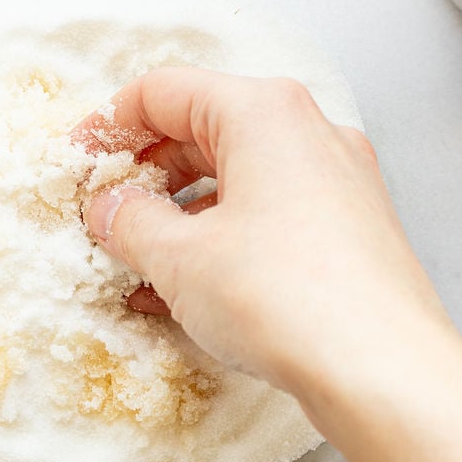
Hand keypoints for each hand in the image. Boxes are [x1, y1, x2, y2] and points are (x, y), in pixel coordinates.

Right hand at [72, 67, 449, 404]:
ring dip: (180, 216)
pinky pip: (269, 216)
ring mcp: (338, 180)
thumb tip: (110, 208)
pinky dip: (222, 240)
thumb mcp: (178, 258)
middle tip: (104, 216)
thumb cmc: (285, 298)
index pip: (164, 91)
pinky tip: (185, 291)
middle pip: (204, 131)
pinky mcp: (351, 230)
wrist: (382, 370)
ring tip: (137, 264)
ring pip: (238, 179)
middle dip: (146, 175)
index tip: (78, 163)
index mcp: (264, 112)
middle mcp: (309, 132)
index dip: (108, 125)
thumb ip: (129, 221)